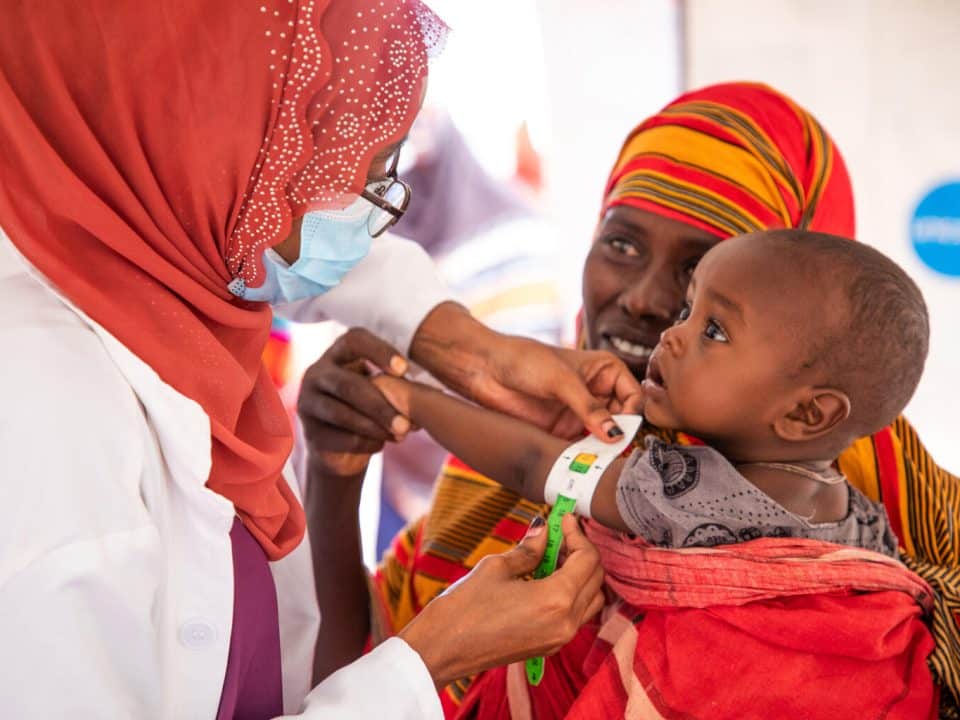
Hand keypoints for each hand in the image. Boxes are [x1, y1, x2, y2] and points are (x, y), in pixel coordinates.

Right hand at [298, 328, 411, 478]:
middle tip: (407, 424)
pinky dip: (366, 443)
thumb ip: (396, 384)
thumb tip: (425, 393)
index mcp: (337, 354)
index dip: (379, 351)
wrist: (341, 446)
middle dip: (381, 405)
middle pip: (348, 385)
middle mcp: (317, 374)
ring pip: (342, 414)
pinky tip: (382, 445)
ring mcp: (308, 403)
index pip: (354, 340)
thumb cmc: (370, 407)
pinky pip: (339, 438)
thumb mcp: (381, 389)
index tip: (404, 369)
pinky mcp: (309, 432)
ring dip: (375, 427)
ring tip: (401, 435)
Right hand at [398, 514, 604, 687]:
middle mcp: (566, 622)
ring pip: (591, 599)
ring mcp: (560, 638)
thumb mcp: (497, 568)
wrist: (442, 649)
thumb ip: (529, 548)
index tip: (564, 518)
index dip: (577, 533)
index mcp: (556, 600)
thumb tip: (544, 529)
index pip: (587, 559)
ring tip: (552, 555)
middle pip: (595, 578)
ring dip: (580, 573)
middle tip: (560, 532)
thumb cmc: (464, 607)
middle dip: (582, 551)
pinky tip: (545, 577)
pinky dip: (571, 592)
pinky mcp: (550, 646)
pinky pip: (576, 615)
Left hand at [410, 303, 642, 440]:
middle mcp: (596, 392)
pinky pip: (582, 447)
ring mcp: (579, 413)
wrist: (485, 369)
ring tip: (598, 461)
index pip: (633, 396)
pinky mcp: (562, 430)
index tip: (622, 430)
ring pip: (603, 437)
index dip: (631, 414)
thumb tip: (615, 434)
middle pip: (622, 420)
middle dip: (619, 436)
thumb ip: (589, 408)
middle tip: (613, 452)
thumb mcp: (561, 381)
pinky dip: (584, 456)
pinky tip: (581, 463)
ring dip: (603, 449)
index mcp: (604, 370)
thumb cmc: (524, 361)